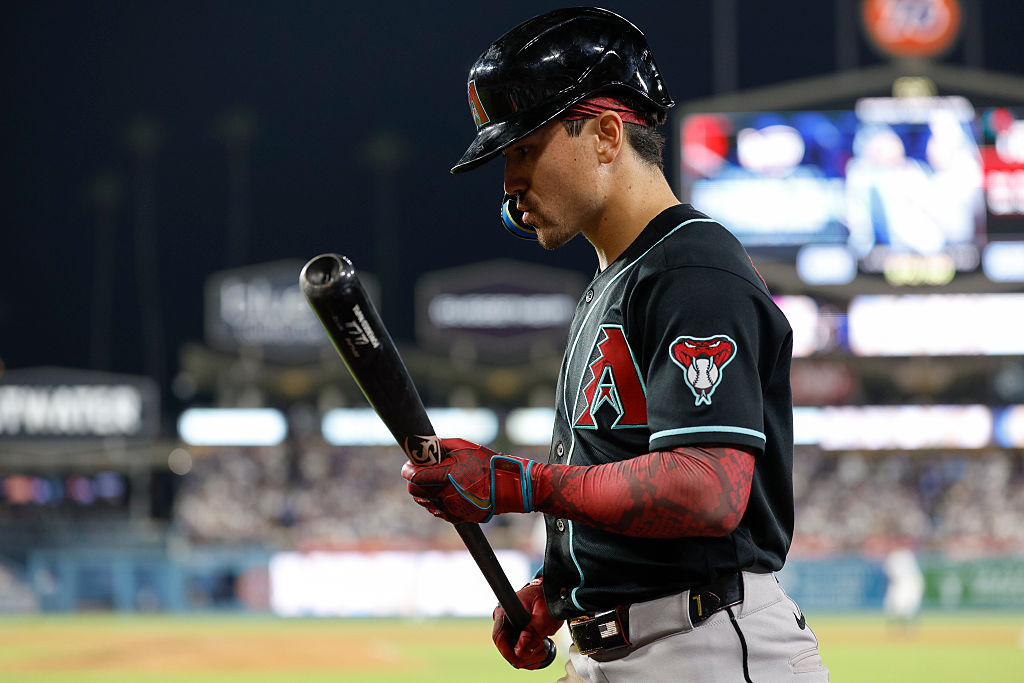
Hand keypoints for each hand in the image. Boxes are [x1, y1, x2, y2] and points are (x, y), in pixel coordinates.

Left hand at [401, 437, 535, 523]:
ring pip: (424, 502)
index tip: (409, 465)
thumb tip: (426, 443)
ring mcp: (449, 508)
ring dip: (424, 492)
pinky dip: (435, 502)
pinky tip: (444, 492)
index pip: (414, 477)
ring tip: (434, 482)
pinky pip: (436, 511)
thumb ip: (442, 445)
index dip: (407, 470)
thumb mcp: (464, 447)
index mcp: (446, 476)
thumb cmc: (487, 464)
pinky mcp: (455, 517)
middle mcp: (445, 495)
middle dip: (413, 481)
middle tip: (420, 473)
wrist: (506, 487)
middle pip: (414, 492)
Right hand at [492, 578, 561, 669]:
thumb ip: (532, 633)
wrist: (556, 592)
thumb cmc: (549, 599)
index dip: (509, 652)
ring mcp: (511, 624)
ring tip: (542, 652)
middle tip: (540, 654)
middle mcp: (505, 617)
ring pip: (512, 648)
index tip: (521, 660)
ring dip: (527, 656)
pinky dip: (529, 653)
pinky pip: (519, 646)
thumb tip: (519, 652)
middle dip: (522, 656)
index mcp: (507, 610)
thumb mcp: (544, 616)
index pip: (499, 637)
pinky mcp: (518, 629)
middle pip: (506, 645)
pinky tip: (539, 653)